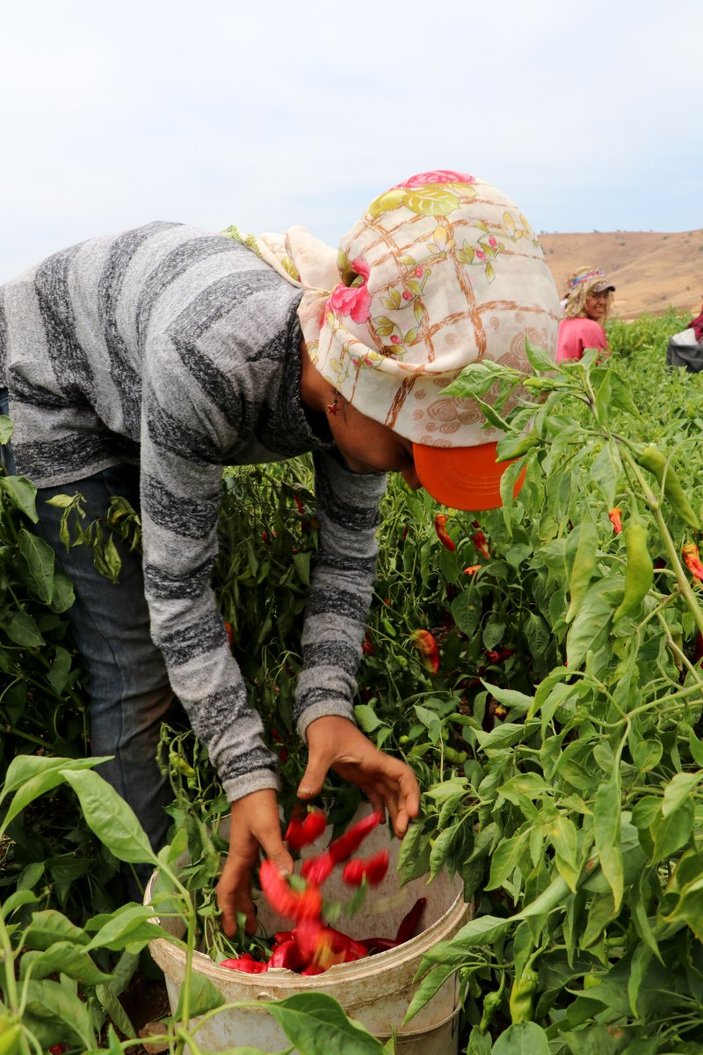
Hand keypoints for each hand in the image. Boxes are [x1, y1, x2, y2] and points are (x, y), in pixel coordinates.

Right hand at [215, 788, 292, 936]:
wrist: (252, 777)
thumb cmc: (257, 803)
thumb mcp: (268, 829)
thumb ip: (277, 854)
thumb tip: (287, 881)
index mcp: (239, 857)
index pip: (227, 891)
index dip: (227, 912)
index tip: (232, 932)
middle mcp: (240, 855)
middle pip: (236, 889)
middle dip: (240, 910)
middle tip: (249, 929)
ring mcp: (247, 847)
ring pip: (246, 878)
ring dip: (250, 896)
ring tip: (258, 912)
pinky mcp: (257, 838)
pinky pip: (256, 866)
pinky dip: (261, 878)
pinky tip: (272, 881)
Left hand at [298, 716, 419, 836]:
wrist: (322, 718)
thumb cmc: (326, 730)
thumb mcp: (320, 751)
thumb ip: (315, 773)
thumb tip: (304, 796)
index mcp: (375, 759)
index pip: (403, 775)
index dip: (412, 793)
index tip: (413, 813)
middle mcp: (378, 767)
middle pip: (400, 789)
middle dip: (405, 810)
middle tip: (401, 834)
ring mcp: (371, 771)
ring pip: (391, 793)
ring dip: (396, 812)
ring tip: (397, 835)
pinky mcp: (362, 776)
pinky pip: (377, 793)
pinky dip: (381, 807)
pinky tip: (380, 822)